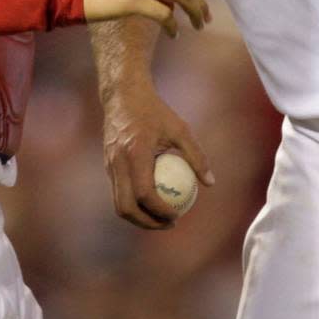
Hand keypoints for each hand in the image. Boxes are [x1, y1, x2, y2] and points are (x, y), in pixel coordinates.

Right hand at [102, 81, 214, 229]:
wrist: (123, 95)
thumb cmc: (155, 111)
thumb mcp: (180, 129)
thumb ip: (196, 156)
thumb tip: (211, 183)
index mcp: (135, 153)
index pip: (144, 194)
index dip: (159, 210)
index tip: (176, 216)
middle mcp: (118, 162)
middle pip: (126, 207)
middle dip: (147, 223)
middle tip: (168, 223)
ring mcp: (109, 165)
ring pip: (119, 204)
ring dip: (139, 217)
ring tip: (162, 218)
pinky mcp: (108, 165)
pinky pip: (119, 192)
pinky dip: (134, 203)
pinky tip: (153, 201)